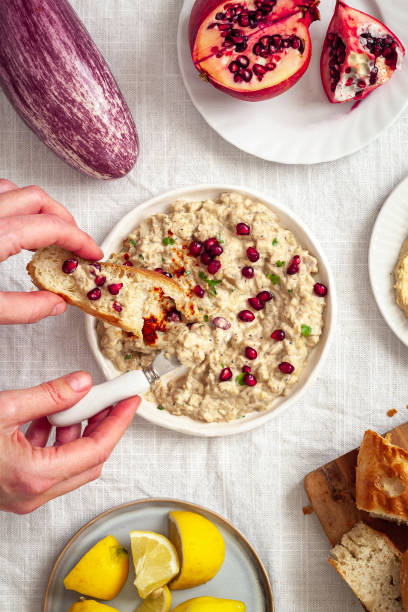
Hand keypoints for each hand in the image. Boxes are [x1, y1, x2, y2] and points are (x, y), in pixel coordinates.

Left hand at [0, 179, 102, 323]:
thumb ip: (23, 308)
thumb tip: (54, 304)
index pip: (51, 227)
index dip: (79, 240)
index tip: (92, 254)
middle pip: (37, 198)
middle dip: (64, 219)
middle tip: (76, 243)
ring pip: (13, 189)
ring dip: (38, 207)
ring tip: (50, 232)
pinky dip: (15, 206)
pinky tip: (17, 227)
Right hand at [0, 370, 139, 513]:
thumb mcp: (5, 410)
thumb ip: (49, 395)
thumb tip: (81, 384)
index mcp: (35, 476)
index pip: (97, 450)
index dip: (118, 421)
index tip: (129, 401)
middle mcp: (34, 492)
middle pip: (89, 459)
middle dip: (103, 425)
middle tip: (110, 398)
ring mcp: (25, 495)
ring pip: (69, 463)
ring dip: (77, 430)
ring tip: (77, 402)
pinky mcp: (16, 488)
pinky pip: (49, 465)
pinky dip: (56, 439)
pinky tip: (50, 416)